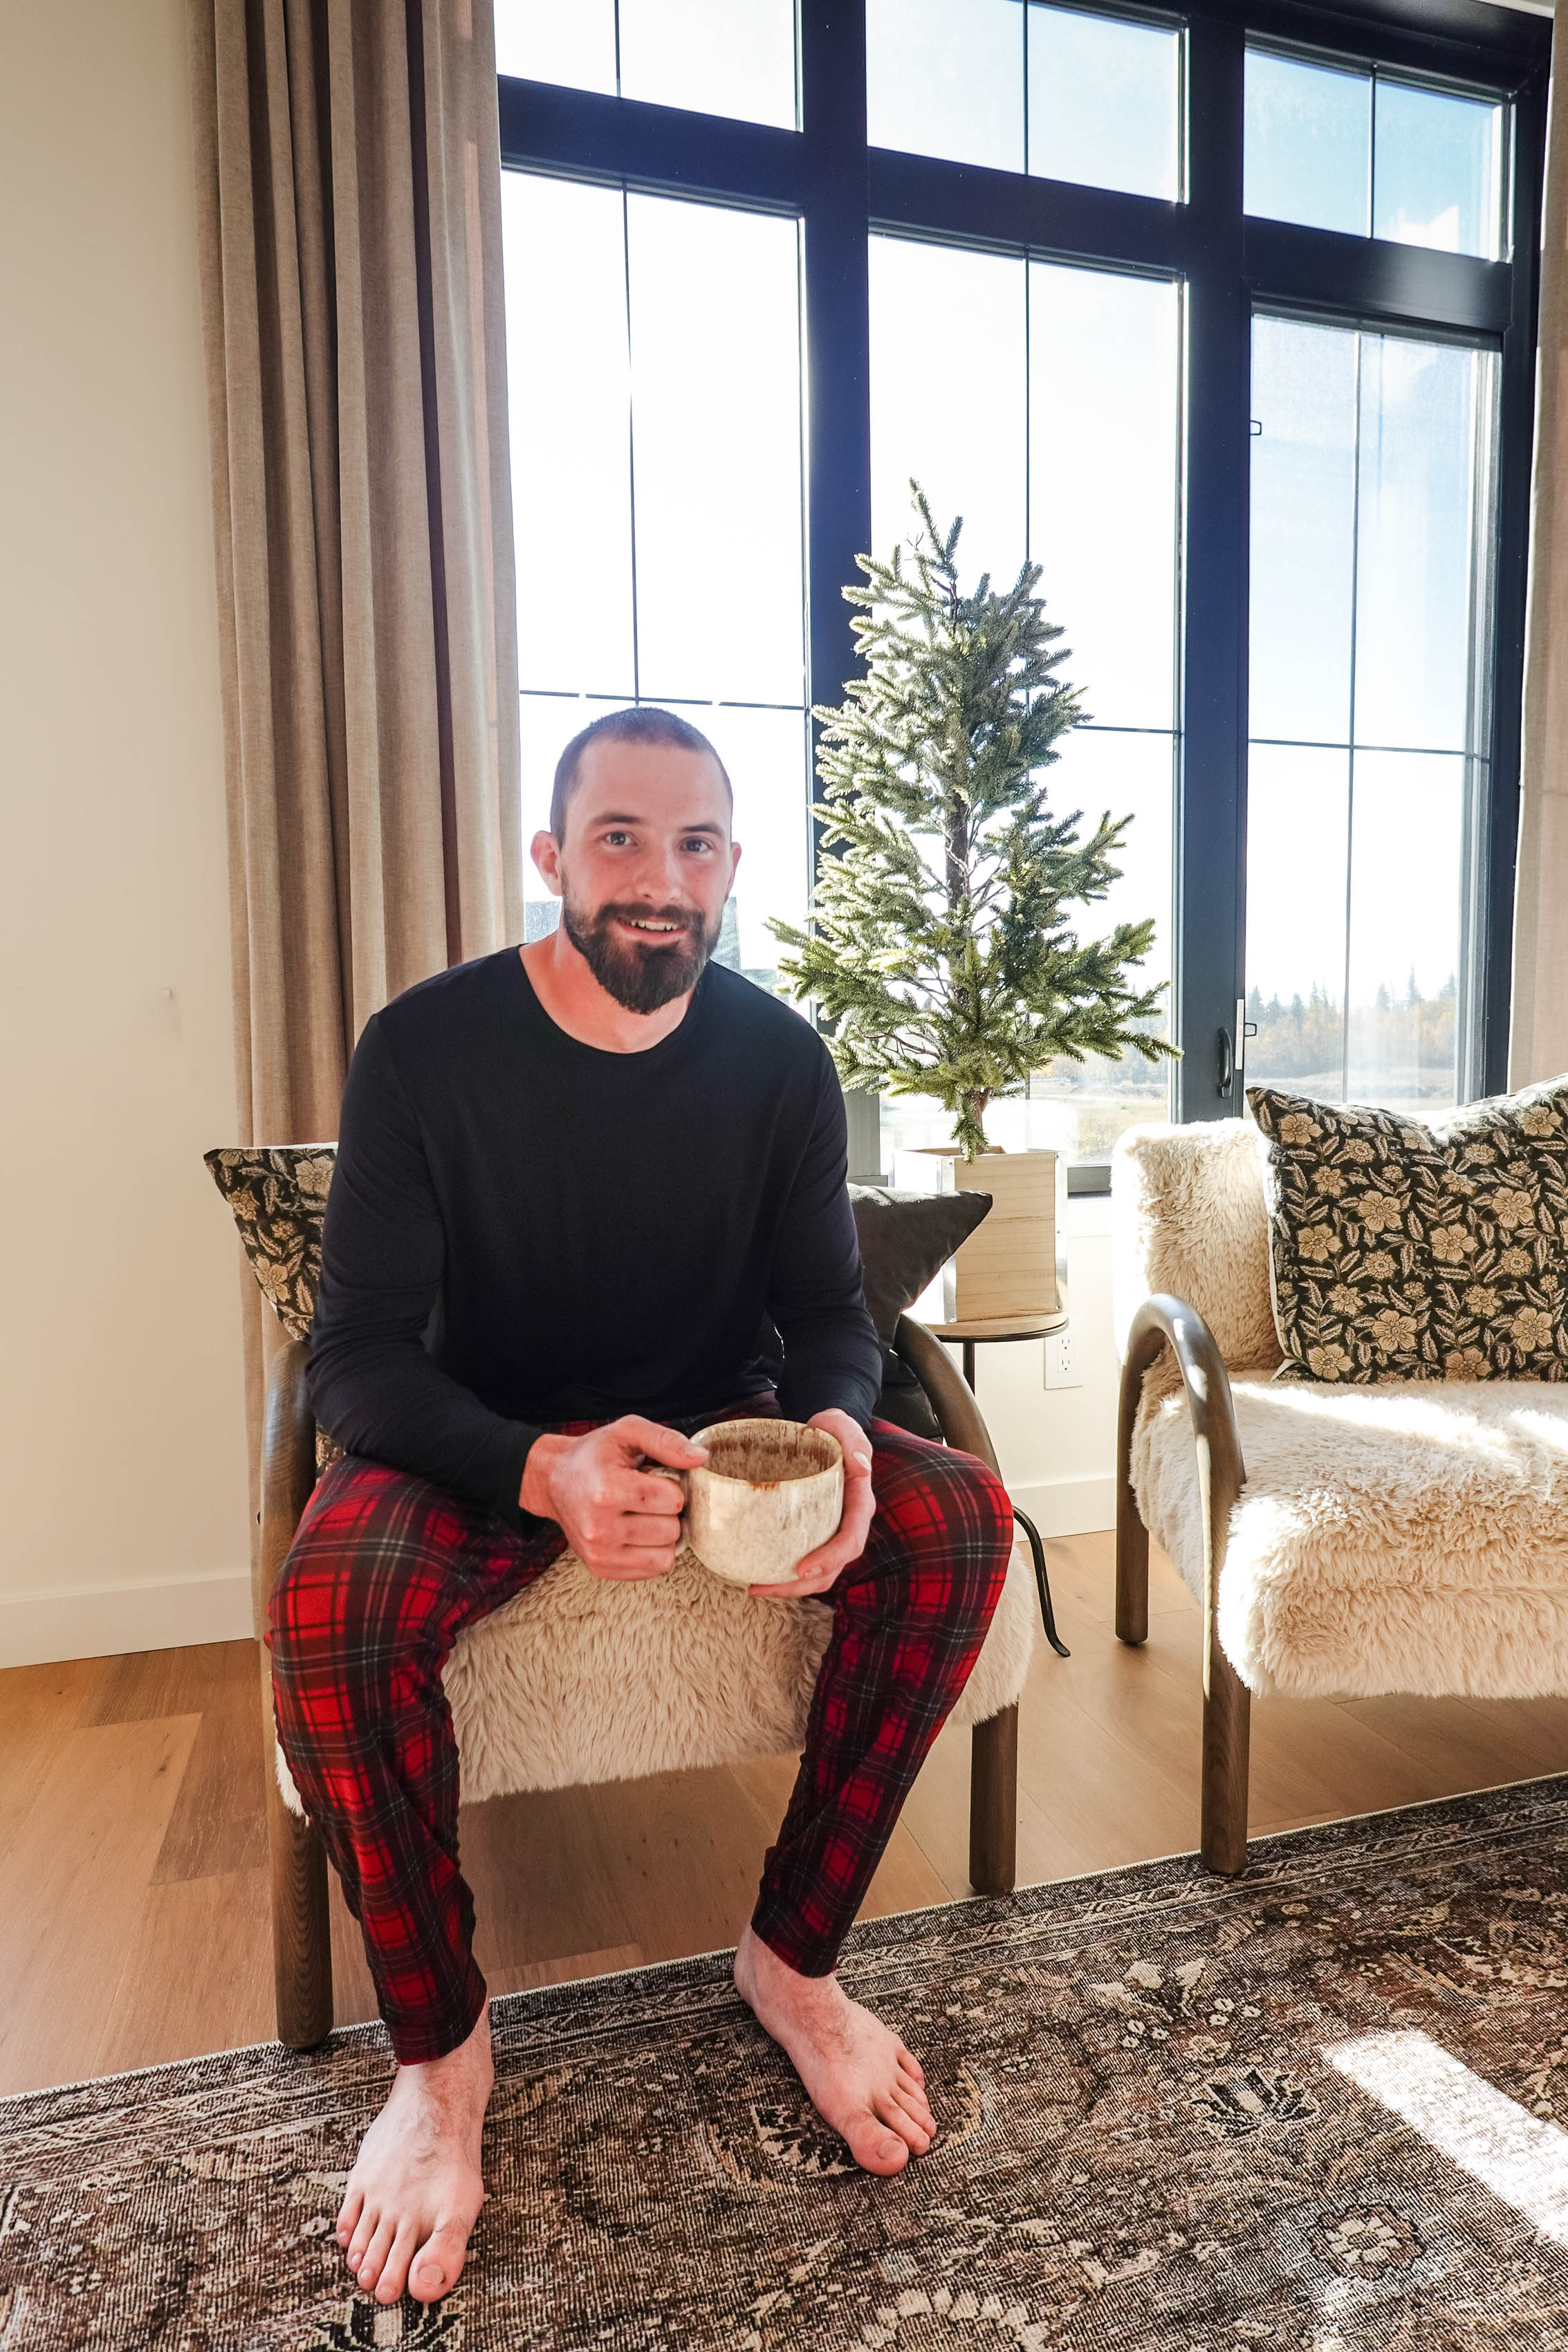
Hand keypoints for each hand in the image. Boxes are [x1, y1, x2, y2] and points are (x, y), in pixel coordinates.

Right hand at [520, 1416, 706, 1581]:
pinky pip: (652, 1570)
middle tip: (646, 1497)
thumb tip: (701, 1458)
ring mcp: (598, 1553)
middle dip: (667, 1511)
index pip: (673, 1499)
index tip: (653, 1478)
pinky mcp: (600, 1569)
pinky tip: (637, 1532)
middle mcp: (599, 1527)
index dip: (671, 1486)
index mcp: (607, 1491)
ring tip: (643, 1515)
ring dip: (663, 1534)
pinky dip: (653, 1551)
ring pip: (666, 1555)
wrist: (554, 1480)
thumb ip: (666, 1440)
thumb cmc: (595, 1454)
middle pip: (671, 1529)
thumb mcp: (628, 1431)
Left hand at [749, 1408, 874, 1599]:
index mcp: (859, 1504)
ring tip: (756, 1587)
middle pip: (833, 1567)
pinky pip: (802, 1557)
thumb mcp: (843, 1427)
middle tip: (765, 1587)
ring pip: (818, 1572)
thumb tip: (861, 1466)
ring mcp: (830, 1530)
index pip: (851, 1540)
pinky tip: (756, 1572)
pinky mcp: (813, 1531)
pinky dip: (783, 1572)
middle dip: (802, 1585)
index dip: (831, 1559)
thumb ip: (853, 1440)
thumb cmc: (832, 1430)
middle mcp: (848, 1523)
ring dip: (789, 1587)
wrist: (821, 1431)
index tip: (803, 1569)